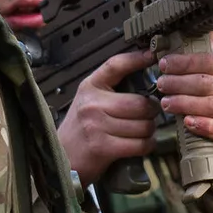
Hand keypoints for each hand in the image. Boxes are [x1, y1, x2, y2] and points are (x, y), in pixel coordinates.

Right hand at [57, 50, 159, 177]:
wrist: (60, 157)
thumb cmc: (80, 129)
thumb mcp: (89, 101)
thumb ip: (111, 91)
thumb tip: (147, 86)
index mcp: (90, 87)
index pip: (115, 65)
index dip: (136, 59)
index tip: (152, 55)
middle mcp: (92, 103)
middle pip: (140, 103)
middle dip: (152, 112)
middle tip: (150, 116)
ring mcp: (96, 125)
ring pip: (143, 125)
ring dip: (150, 131)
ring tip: (143, 132)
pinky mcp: (103, 147)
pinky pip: (140, 144)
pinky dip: (146, 145)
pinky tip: (141, 144)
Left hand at [156, 33, 212, 141]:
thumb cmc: (199, 80)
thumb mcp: (197, 59)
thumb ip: (192, 41)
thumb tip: (185, 17)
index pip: (208, 60)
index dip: (184, 62)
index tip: (163, 64)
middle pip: (206, 83)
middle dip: (179, 83)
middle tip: (160, 84)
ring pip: (211, 105)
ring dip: (185, 103)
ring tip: (166, 103)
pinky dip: (204, 126)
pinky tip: (187, 122)